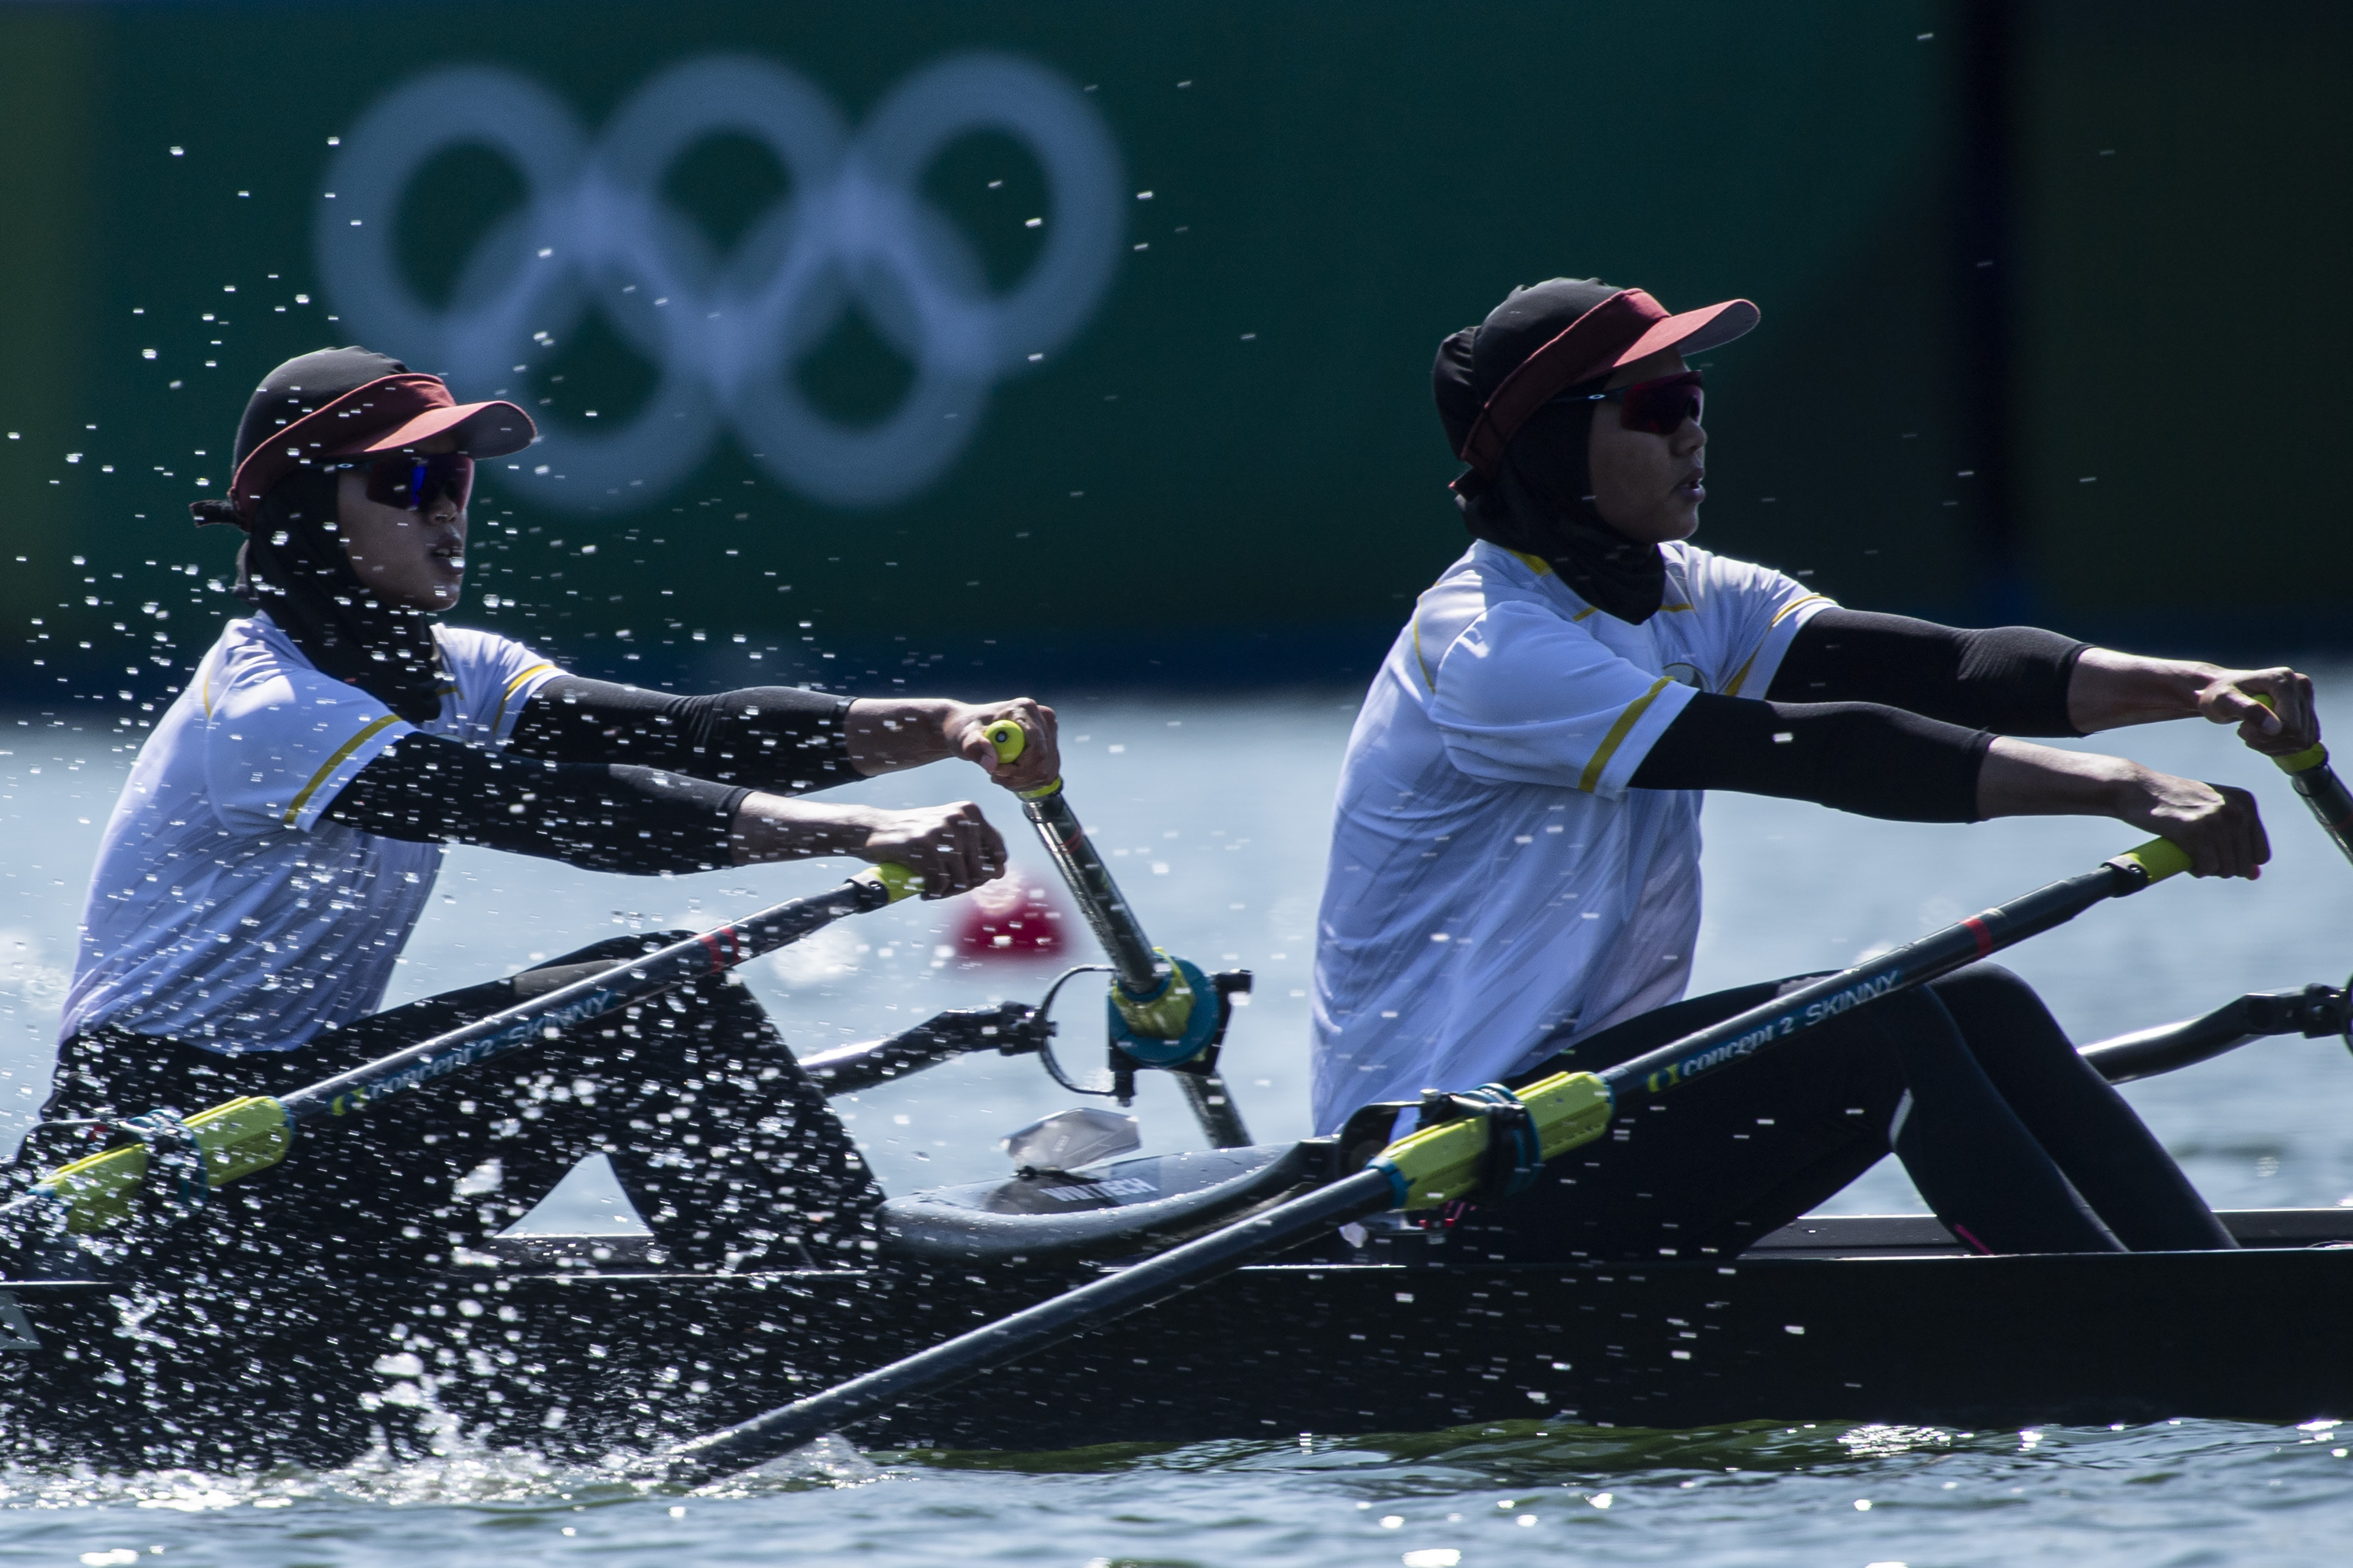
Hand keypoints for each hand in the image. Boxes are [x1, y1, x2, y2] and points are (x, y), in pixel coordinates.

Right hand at [727, 794, 1005, 895]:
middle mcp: (959, 817)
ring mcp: (942, 829)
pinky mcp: (924, 844)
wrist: (873, 830)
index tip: (969, 879)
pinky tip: (924, 891)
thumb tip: (999, 873)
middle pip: (980, 870)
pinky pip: (941, 882)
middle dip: (965, 886)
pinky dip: (934, 893)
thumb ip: (975, 849)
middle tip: (945, 889)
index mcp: (970, 812)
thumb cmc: (914, 837)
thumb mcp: (948, 834)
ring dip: (948, 893)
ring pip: (962, 879)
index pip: (998, 853)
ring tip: (933, 890)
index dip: (987, 873)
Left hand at [946, 697, 1060, 791]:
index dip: (1021, 765)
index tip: (996, 770)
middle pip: (1043, 761)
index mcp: (1025, 709)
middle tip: (995, 774)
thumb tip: (991, 764)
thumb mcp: (965, 738)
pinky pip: (1045, 776)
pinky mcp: (1051, 748)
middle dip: (1019, 776)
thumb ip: (976, 748)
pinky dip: (1025, 782)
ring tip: (997, 772)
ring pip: (1045, 772)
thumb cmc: (966, 729)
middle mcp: (1043, 718)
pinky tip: (1009, 774)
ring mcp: (1050, 733)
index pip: (1037, 745)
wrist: (970, 729)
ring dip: (1020, 781)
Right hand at [2115, 769, 2268, 879]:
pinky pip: (2207, 868)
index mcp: (2246, 803)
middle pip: (2243, 865)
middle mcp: (2236, 810)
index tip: (2219, 855)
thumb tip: (2254, 875)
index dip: (2239, 862)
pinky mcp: (2195, 831)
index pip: (2261, 854)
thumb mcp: (2212, 813)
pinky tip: (2186, 857)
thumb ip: (2237, 840)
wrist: (2137, 789)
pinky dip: (2196, 869)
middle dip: (2223, 868)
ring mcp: (2216, 821)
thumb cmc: (2174, 802)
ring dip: (2208, 869)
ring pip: (2226, 869)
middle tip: (2201, 855)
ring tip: (2192, 854)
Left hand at [2192, 666, 2318, 757]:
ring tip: (2252, 732)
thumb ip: (2248, 711)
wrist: (2222, 690)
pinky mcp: (2308, 711)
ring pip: (2303, 741)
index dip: (2266, 737)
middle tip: (2245, 731)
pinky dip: (2281, 745)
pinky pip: (2304, 741)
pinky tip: (2263, 735)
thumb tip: (2275, 728)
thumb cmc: (2218, 694)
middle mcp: (2301, 686)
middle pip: (2299, 736)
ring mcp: (2307, 699)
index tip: (2243, 728)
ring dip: (2274, 746)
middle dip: (2269, 742)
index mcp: (2284, 680)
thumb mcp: (2223, 701)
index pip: (2291, 726)